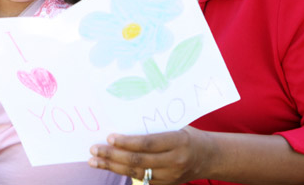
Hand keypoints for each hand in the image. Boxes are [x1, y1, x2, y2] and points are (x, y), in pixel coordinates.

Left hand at [88, 127, 212, 184]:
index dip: (127, 142)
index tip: (109, 137)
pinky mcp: (166, 184)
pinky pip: (140, 179)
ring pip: (136, 172)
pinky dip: (122, 173)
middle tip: (94, 149)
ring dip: (112, 167)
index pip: (148, 143)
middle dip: (113, 155)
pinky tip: (109, 167)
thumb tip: (124, 125)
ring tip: (94, 161)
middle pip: (138, 160)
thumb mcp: (175, 127)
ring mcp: (170, 176)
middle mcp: (174, 161)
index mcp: (178, 141)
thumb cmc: (188, 135)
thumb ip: (154, 129)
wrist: (209, 157)